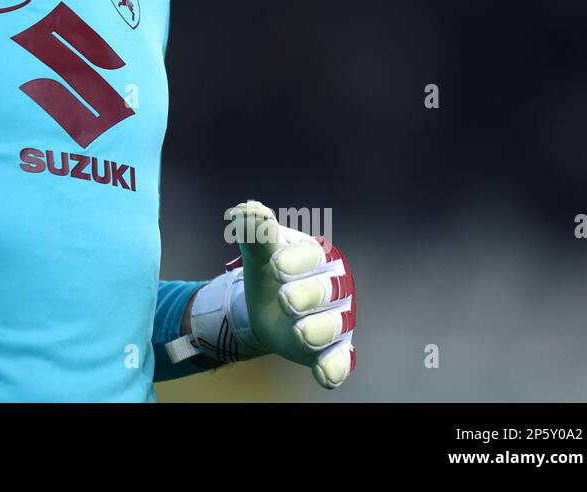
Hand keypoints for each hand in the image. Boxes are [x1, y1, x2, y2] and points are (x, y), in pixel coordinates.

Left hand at [232, 200, 355, 388]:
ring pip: (335, 325)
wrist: (265, 309)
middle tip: (284, 300)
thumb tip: (246, 210)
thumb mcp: (258, 254)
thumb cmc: (269, 273)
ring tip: (299, 334)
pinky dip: (334, 368)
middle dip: (307, 295)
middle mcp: (333, 286)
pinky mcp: (332, 349)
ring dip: (319, 330)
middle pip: (328, 290)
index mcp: (317, 256)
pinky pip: (340, 359)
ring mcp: (335, 319)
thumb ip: (254, 234)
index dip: (296, 260)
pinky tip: (324, 375)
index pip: (313, 255)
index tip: (275, 266)